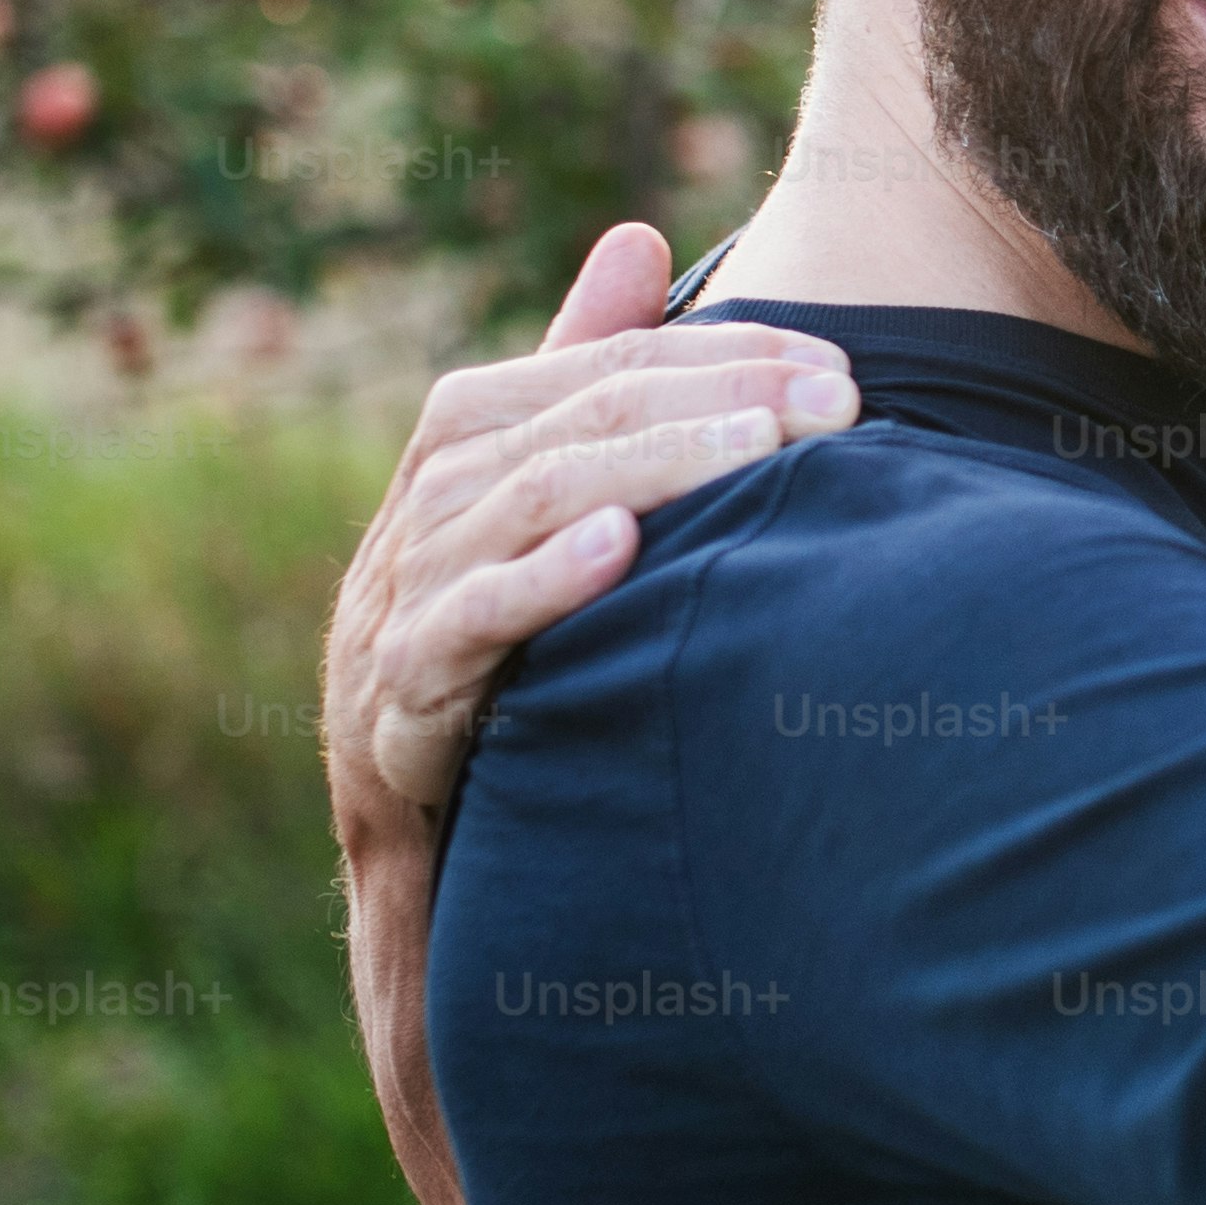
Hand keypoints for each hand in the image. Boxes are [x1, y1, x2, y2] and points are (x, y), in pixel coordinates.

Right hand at [322, 222, 860, 1204]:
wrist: (474, 973)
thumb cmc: (546, 737)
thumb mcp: (590, 561)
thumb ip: (600, 403)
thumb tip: (641, 231)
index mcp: (440, 507)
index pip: (539, 382)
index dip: (676, 354)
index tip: (830, 362)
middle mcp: (390, 570)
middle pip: (517, 438)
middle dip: (677, 405)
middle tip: (831, 402)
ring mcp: (374, 665)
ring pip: (480, 524)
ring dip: (627, 475)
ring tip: (758, 453)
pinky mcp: (383, 766)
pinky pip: (438, 658)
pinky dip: (524, 591)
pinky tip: (619, 556)